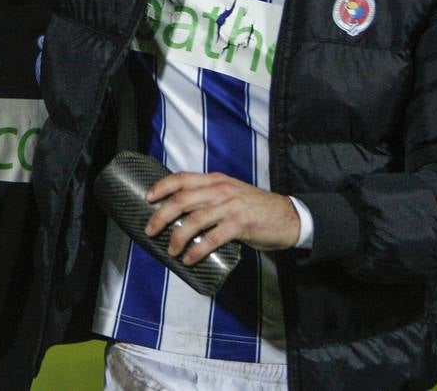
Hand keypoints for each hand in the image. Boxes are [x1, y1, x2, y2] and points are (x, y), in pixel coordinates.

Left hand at [144, 171, 299, 264]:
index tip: (148, 198)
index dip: (162, 186)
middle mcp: (221, 190)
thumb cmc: (255, 207)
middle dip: (161, 216)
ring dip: (177, 236)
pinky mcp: (241, 224)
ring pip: (195, 219)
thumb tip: (180, 212)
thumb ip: (209, 197)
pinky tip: (189, 259)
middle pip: (182, 200)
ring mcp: (231, 206)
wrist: (288, 216)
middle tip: (150, 230)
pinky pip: (212, 238)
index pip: (182, 178)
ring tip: (170, 249)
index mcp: (216, 180)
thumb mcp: (231, 193)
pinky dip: (198, 250)